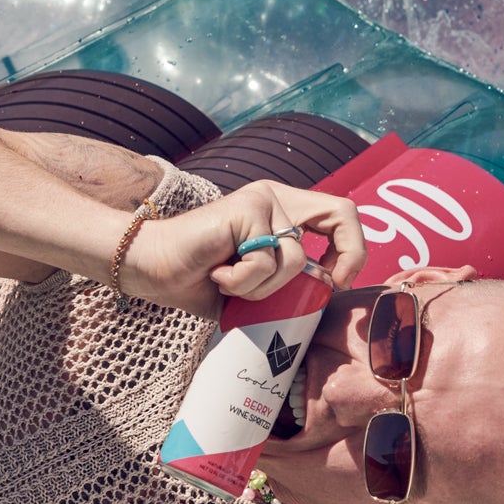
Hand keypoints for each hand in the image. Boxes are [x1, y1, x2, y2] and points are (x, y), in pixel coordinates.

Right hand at [121, 181, 364, 316]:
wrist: (151, 270)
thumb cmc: (197, 281)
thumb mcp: (255, 288)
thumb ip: (287, 285)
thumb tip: (323, 303)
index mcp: (281, 213)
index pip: (338, 216)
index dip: (352, 249)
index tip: (336, 282)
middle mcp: (276, 200)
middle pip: (342, 212)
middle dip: (350, 252)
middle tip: (330, 284)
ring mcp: (261, 200)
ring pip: (295, 258)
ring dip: (265, 287)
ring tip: (230, 285)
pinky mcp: (245, 208)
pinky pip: (265, 260)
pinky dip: (243, 282)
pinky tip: (217, 275)